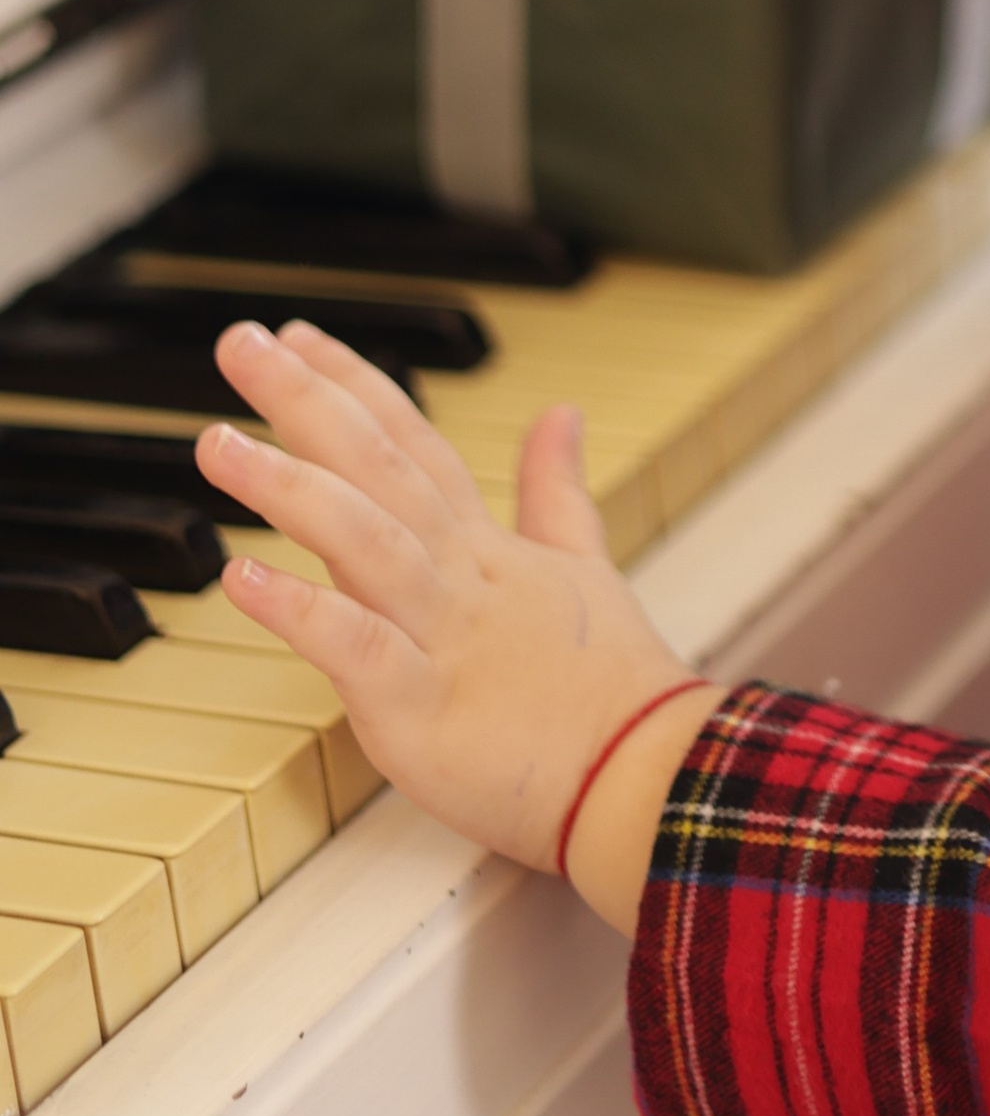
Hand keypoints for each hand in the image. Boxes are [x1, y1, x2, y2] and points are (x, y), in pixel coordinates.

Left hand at [197, 321, 712, 928]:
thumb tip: (561, 412)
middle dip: (304, 400)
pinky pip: (356, 648)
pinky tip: (241, 578)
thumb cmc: (612, 687)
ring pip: (362, 541)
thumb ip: (557, 489)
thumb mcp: (584, 567)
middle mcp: (457, 575)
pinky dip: (301, 611)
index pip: (410, 441)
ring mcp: (439, 637)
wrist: (644, 777)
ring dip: (288, 487)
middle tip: (242, 343)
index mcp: (486, 546)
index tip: (296, 337)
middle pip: (376, 467)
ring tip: (219, 444)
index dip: (353, 383)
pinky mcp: (419, 709)